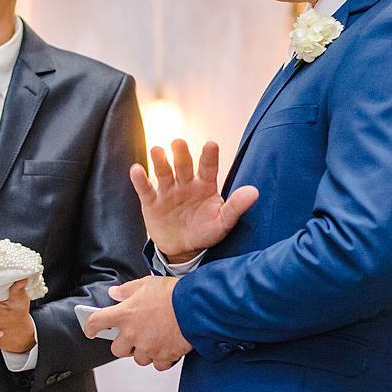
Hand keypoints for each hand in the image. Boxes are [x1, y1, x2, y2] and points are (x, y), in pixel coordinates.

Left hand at [84, 276, 192, 369]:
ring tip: (155, 338)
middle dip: (123, 344)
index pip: (97, 322)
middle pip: (116, 349)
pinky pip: (157, 364)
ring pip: (138, 358)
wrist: (196, 307)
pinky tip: (167, 347)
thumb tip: (114, 293)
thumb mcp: (146, 284)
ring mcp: (147, 348)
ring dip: (143, 351)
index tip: (90, 330)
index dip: (90, 327)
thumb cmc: (172, 293)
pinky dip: (161, 359)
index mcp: (124, 314)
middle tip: (134, 335)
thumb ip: (127, 290)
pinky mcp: (163, 357)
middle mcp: (132, 334)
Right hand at [132, 139, 258, 263]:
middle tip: (178, 142)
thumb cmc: (206, 231)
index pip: (208, 168)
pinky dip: (140, 180)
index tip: (211, 144)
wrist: (183, 249)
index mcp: (205, 185)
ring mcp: (167, 191)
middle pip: (183, 165)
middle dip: (181, 153)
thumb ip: (236, 206)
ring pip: (163, 172)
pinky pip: (145, 189)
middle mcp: (186, 183)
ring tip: (156, 150)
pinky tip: (137, 170)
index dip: (209, 156)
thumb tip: (254, 192)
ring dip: (159, 160)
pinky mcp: (151, 202)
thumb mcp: (223, 222)